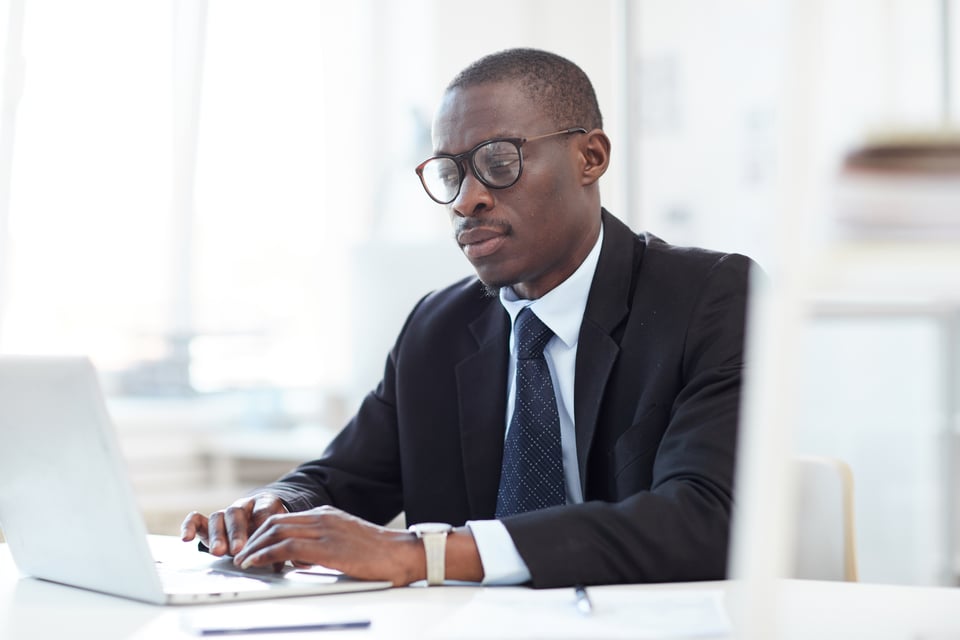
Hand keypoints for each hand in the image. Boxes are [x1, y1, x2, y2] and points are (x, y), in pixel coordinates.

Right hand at [180, 493, 288, 556]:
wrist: (259, 517)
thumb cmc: (269, 526)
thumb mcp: (277, 531)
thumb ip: (276, 544)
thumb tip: (278, 564)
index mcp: (263, 504)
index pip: (263, 508)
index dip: (262, 521)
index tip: (263, 538)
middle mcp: (241, 507)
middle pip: (236, 514)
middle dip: (237, 533)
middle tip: (238, 550)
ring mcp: (224, 515)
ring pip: (217, 518)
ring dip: (218, 535)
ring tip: (218, 552)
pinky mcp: (208, 523)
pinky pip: (196, 520)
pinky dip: (189, 526)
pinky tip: (186, 539)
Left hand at [232, 505, 422, 585]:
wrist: (402, 554)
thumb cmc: (379, 554)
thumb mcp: (345, 543)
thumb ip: (321, 546)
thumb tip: (298, 559)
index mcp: (327, 515)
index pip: (285, 519)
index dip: (262, 533)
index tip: (251, 547)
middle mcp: (323, 518)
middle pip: (275, 523)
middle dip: (253, 539)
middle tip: (240, 555)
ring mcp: (325, 530)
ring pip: (276, 532)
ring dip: (254, 547)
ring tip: (243, 561)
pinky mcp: (327, 547)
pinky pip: (287, 547)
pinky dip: (265, 555)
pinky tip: (256, 563)